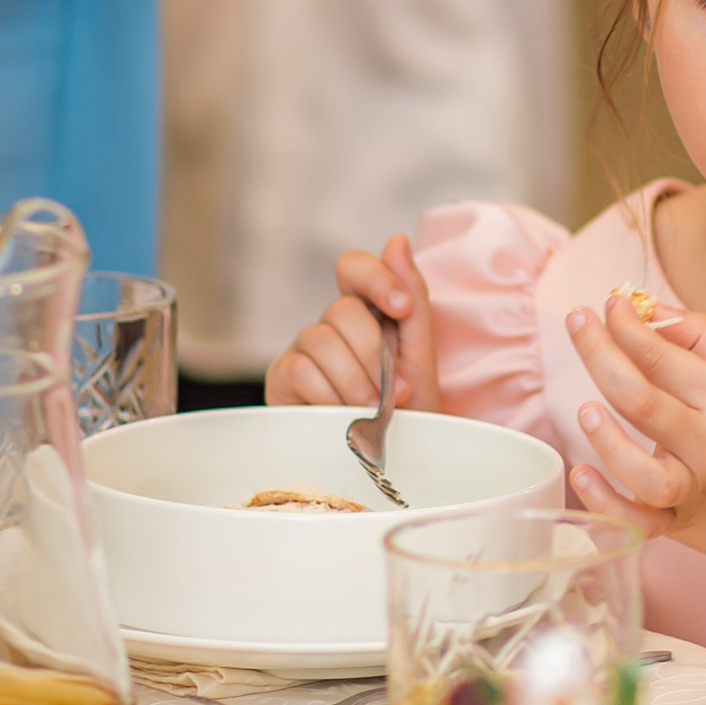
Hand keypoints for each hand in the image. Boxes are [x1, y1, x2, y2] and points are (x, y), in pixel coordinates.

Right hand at [265, 234, 445, 411]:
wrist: (390, 464)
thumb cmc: (407, 411)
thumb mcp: (421, 356)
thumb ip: (412, 299)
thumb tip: (397, 240)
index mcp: (367, 312)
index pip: (353, 267)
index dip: (375, 277)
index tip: (400, 309)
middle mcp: (331, 325)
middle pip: (341, 309)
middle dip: (373, 353)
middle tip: (394, 392)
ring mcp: (305, 350)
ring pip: (321, 338)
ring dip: (355, 380)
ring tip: (371, 411)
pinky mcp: (284, 379)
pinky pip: (302, 370)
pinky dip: (329, 396)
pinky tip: (340, 416)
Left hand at [562, 294, 705, 651]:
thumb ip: (704, 343)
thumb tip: (650, 309)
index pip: (664, 355)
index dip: (627, 324)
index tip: (608, 303)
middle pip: (641, 398)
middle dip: (598, 352)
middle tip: (576, 320)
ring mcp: (698, 490)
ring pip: (641, 470)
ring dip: (607, 439)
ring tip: (585, 409)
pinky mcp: (682, 527)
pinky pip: (637, 521)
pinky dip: (605, 500)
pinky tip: (583, 473)